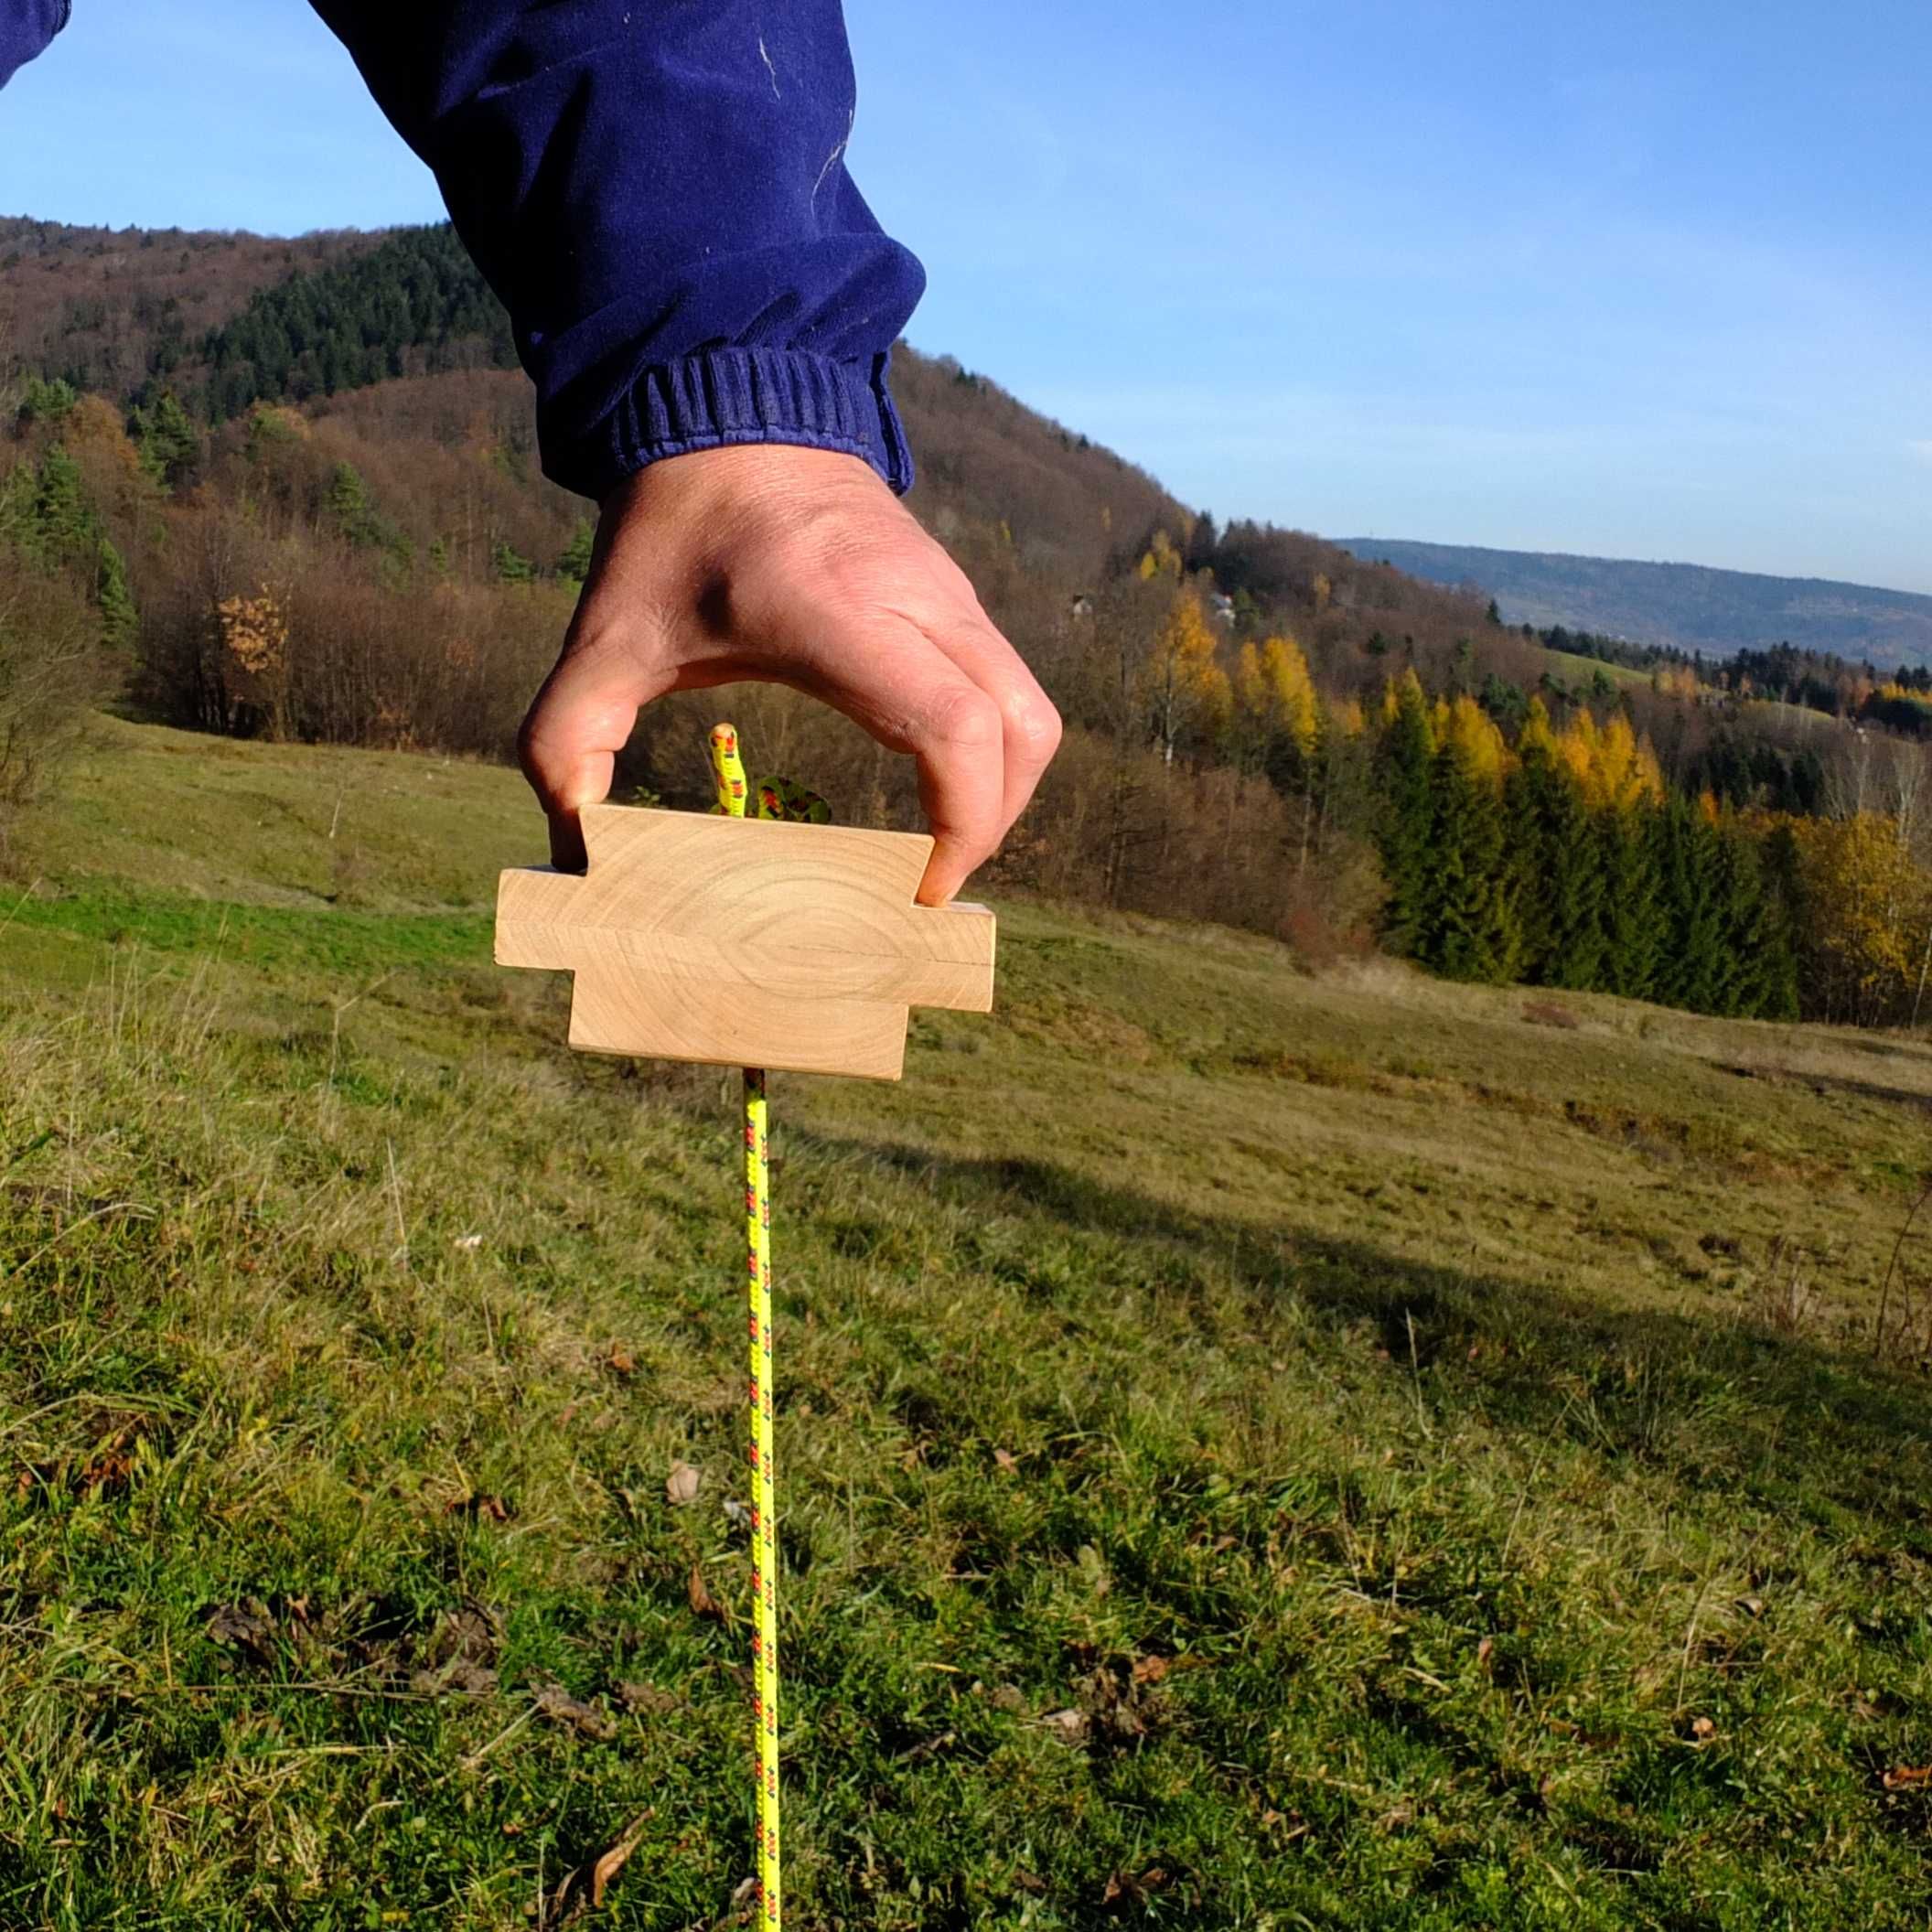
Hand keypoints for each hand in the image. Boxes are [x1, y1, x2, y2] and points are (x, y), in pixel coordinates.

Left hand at [517, 444, 1061, 903]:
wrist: (729, 407)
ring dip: (1002, 790)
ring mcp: (950, 591)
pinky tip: (936, 786)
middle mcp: (917, 599)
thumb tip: (574, 848)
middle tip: (932, 883)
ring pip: (1030, 710)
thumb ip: (566, 743)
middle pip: (1023, 732)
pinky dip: (993, 748)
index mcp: (838, 613)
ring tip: (940, 845)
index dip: (963, 823)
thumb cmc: (670, 536)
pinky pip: (1007, 684)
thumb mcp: (604, 638)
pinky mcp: (957, 592)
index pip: (957, 726)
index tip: (921, 886)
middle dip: (993, 826)